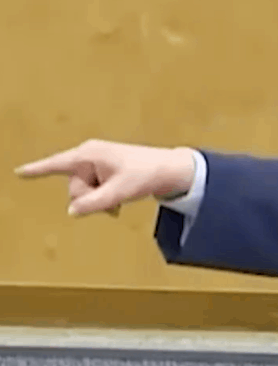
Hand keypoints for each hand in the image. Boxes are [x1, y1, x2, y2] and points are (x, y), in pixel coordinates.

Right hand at [14, 139, 197, 216]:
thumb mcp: (120, 192)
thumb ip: (94, 203)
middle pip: (74, 186)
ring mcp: (97, 163)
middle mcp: (89, 156)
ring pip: (85, 191)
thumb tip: (73, 211)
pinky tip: (118, 201)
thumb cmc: (147, 173)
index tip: (18, 172)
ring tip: (120, 197)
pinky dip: (103, 198)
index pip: (56, 165)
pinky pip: (94, 190)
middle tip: (114, 198)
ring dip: (99, 200)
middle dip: (89, 198)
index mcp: (89, 154)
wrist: (171, 170)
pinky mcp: (105, 171)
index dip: (36, 170)